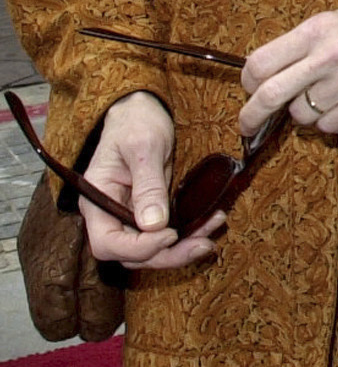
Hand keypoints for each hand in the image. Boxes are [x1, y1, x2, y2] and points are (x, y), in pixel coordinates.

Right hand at [81, 91, 223, 268]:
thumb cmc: (136, 123)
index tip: (169, 234)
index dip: (138, 248)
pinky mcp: (150, 211)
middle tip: (203, 245)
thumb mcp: (143, 147)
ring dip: (181, 249)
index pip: (108, 243)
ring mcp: (130, 214)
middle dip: (166, 255)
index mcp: (97, 200)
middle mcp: (110, 214)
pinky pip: (165, 233)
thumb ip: (148, 185)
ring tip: (211, 238)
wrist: (141, 111)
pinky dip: (187, 234)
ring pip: (150, 249)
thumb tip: (153, 225)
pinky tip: (211, 223)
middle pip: (131, 254)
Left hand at [239, 0, 337, 137]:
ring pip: (302, 115)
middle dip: (252, 115)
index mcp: (319, 29)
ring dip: (306, 111)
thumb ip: (307, 41)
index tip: (250, 88)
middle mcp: (330, 56)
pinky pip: (330, 126)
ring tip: (327, 95)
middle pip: (270, 95)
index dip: (248, 81)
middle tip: (247, 124)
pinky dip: (331, 120)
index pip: (261, 62)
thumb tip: (272, 70)